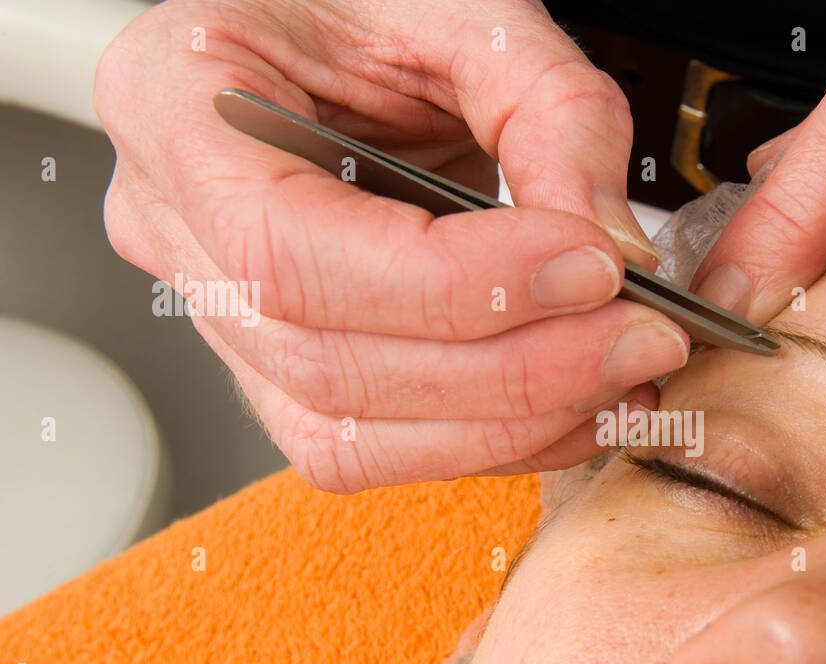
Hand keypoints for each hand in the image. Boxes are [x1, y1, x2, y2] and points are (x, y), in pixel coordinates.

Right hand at [94, 0, 688, 491]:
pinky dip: (487, 445)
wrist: (341, 32)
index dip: (453, 284)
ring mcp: (226, 315)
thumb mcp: (467, 11)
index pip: (291, 248)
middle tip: (640, 338)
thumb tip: (615, 246)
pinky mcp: (288, 372)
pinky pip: (377, 448)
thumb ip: (552, 113)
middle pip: (328, 362)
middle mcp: (181, 230)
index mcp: (177, 107)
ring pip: (348, 436)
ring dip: (506, 427)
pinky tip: (572, 409)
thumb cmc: (368, 4)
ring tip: (622, 381)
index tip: (589, 266)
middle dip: (510, 371)